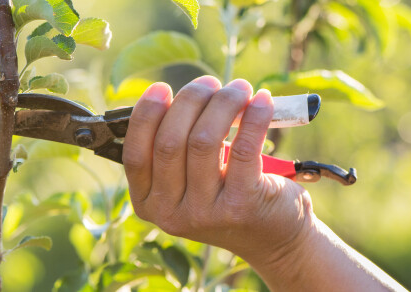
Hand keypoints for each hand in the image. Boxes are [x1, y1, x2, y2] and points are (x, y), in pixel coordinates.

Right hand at [123, 76, 313, 262]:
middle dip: (191, 100)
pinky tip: (263, 101)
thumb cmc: (229, 196)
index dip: (146, 114)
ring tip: (239, 88)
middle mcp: (171, 214)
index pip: (136, 153)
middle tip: (211, 83)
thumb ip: (175, 149)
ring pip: (204, 140)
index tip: (162, 87)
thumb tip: (174, 94)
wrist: (274, 238)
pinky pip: (243, 147)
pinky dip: (254, 117)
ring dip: (224, 103)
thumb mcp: (190, 181)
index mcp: (149, 205)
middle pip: (170, 141)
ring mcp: (205, 213)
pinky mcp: (241, 205)